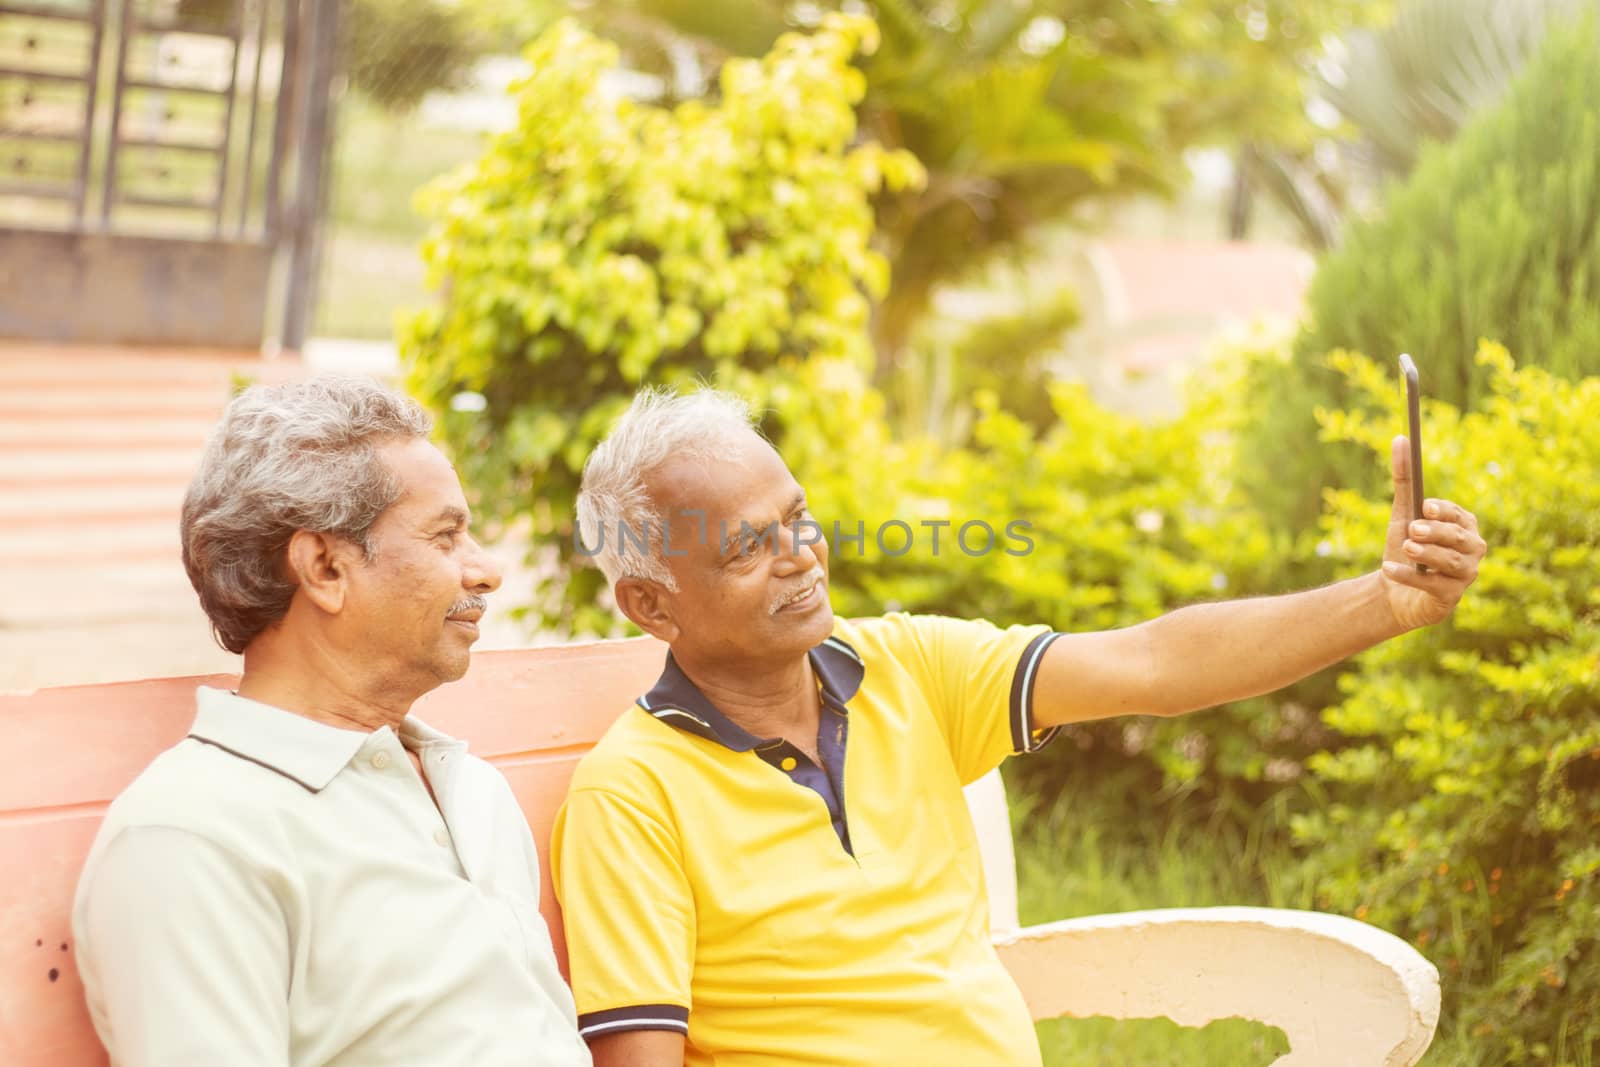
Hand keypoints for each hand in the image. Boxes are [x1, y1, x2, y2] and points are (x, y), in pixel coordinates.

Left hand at [1379, 436, 1486, 630]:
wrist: (1393, 590)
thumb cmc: (1405, 548)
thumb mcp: (1402, 512)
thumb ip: (1404, 480)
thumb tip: (1401, 438)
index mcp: (1464, 528)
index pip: (1460, 516)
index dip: (1445, 512)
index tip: (1425, 506)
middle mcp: (1472, 551)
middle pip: (1460, 539)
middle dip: (1438, 532)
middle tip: (1413, 528)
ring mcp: (1464, 576)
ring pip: (1452, 563)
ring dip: (1428, 554)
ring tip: (1406, 546)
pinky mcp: (1449, 598)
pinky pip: (1433, 587)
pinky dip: (1411, 577)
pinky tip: (1389, 569)